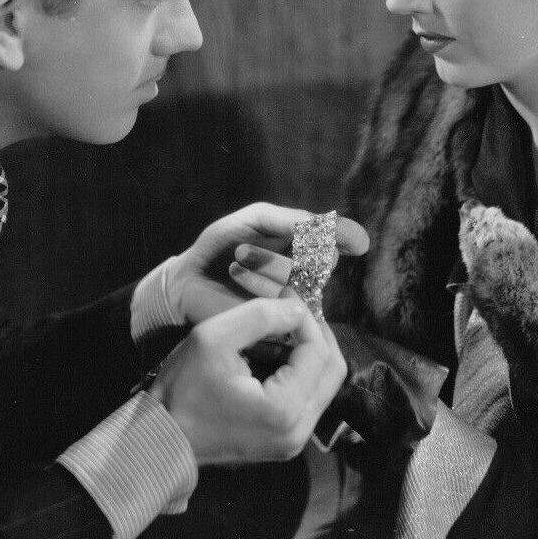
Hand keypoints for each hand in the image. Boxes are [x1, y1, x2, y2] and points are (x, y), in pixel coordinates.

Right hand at [150, 297, 347, 465]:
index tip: (287, 297)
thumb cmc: (182, 389)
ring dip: (309, 354)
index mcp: (284, 409)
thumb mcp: (213, 339)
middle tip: (294, 310)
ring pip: (324, 387)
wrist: (162, 438)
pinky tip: (275, 356)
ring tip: (282, 330)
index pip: (317, 352)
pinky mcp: (285, 442)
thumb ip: (261, 316)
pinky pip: (308, 401)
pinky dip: (299, 374)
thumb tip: (299, 308)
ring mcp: (293, 441)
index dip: (307, 319)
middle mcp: (298, 431)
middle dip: (317, 335)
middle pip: (333, 372)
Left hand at [168, 203, 368, 324]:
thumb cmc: (221, 245)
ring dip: (270, 264)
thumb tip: (330, 226)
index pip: (342, 238)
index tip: (337, 236)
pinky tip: (237, 274)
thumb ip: (292, 219)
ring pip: (308, 279)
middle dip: (289, 248)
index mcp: (305, 244)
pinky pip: (290, 302)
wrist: (192, 277)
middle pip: (326, 258)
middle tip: (245, 248)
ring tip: (237, 259)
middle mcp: (306, 271)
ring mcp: (296, 297)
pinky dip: (262, 284)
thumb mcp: (257, 219)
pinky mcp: (281, 319)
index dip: (345, 235)